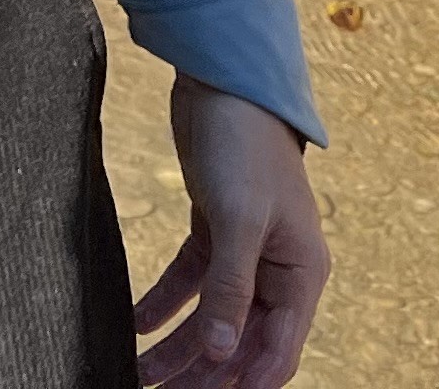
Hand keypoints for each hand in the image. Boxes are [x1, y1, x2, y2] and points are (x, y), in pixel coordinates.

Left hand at [135, 76, 328, 388]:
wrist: (221, 80)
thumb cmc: (244, 143)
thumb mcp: (238, 219)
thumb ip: (230, 288)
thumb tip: (220, 352)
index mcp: (300, 272)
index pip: (278, 350)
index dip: (247, 383)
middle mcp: (278, 268)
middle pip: (241, 340)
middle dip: (205, 373)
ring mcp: (245, 251)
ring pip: (212, 317)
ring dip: (180, 347)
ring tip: (142, 374)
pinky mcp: (213, 230)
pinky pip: (189, 282)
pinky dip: (165, 305)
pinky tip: (138, 325)